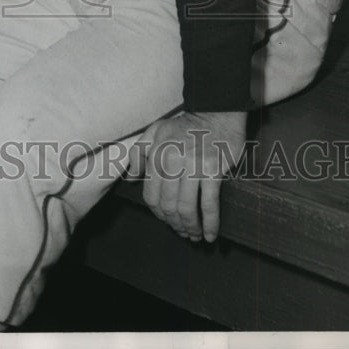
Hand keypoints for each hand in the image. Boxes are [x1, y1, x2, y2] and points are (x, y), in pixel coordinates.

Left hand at [127, 110, 246, 242]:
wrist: (216, 113)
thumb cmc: (184, 125)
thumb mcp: (155, 132)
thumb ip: (139, 153)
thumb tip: (132, 179)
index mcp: (157, 154)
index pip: (151, 195)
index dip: (158, 213)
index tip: (166, 220)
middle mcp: (172, 162)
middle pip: (169, 206)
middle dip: (174, 224)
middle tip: (181, 232)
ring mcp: (194, 167)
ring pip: (187, 208)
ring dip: (190, 228)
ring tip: (194, 235)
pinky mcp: (214, 171)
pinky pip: (210, 204)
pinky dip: (210, 224)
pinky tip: (210, 235)